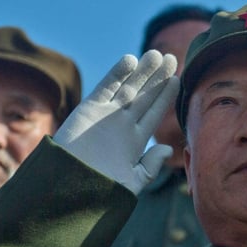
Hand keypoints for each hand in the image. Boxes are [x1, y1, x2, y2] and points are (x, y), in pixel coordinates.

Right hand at [53, 50, 179, 193]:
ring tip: (156, 55)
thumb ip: (150, 166)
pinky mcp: (89, 109)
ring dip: (142, 72)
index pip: (153, 113)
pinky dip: (117, 74)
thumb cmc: (100, 191)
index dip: (165, 96)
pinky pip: (106, 87)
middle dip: (157, 78)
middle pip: (143, 96)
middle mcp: (122, 125)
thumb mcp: (131, 183)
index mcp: (134, 142)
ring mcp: (106, 116)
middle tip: (171, 58)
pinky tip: (131, 60)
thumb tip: (167, 149)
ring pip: (128, 88)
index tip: (177, 79)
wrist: (68, 188)